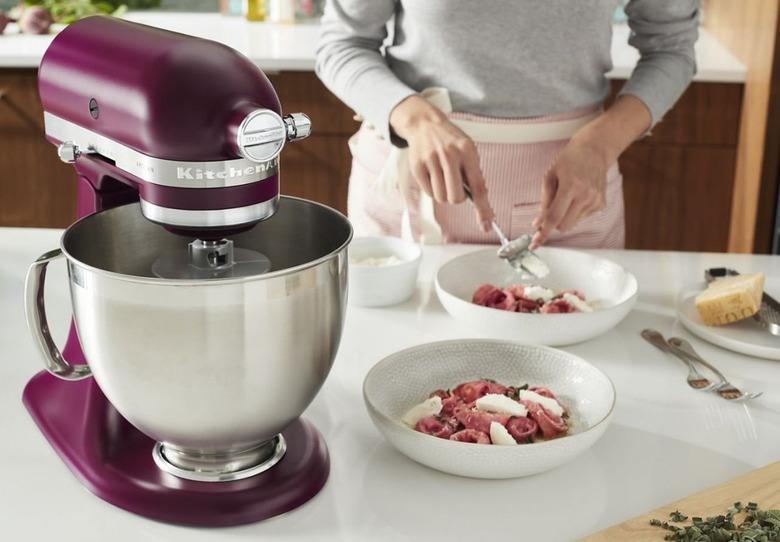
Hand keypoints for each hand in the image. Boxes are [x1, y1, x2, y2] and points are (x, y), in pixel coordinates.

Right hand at [390, 95, 493, 231]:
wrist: (424, 124)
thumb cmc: (450, 140)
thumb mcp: (467, 150)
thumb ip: (473, 173)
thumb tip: (480, 202)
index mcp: (467, 151)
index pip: (478, 187)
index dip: (483, 209)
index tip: (486, 225)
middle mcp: (450, 155)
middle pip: (455, 197)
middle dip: (456, 198)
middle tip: (454, 187)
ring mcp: (432, 160)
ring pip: (441, 197)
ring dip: (443, 193)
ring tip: (442, 178)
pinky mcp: (418, 166)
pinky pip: (429, 192)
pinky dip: (432, 189)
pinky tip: (432, 174)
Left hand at [530, 95, 651, 247]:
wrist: (594, 150)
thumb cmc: (569, 160)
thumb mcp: (550, 176)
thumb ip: (544, 201)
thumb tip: (539, 222)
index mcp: (571, 186)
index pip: (554, 216)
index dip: (543, 232)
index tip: (535, 243)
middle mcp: (585, 195)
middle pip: (564, 225)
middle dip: (553, 224)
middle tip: (546, 215)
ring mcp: (595, 200)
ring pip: (572, 223)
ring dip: (564, 216)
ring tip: (566, 197)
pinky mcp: (601, 203)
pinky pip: (582, 217)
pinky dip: (574, 212)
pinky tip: (576, 196)